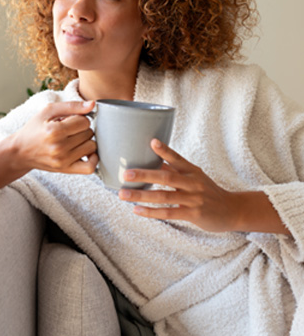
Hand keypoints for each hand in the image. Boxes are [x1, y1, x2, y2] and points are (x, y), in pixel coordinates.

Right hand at [10, 100, 97, 174]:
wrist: (20, 151)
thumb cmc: (34, 129)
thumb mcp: (48, 111)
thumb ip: (71, 106)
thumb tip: (92, 104)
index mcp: (54, 130)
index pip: (84, 121)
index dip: (79, 118)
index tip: (70, 120)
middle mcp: (59, 147)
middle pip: (89, 133)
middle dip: (81, 129)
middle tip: (70, 130)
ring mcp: (62, 160)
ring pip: (91, 147)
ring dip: (86, 141)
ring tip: (74, 139)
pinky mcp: (65, 170)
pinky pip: (90, 168)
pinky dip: (93, 159)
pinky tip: (87, 152)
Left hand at [118, 139, 238, 231]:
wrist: (232, 210)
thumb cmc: (207, 191)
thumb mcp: (195, 176)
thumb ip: (175, 169)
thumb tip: (152, 158)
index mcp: (192, 171)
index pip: (177, 158)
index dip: (165, 150)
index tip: (151, 142)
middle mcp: (193, 182)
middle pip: (166, 177)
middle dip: (144, 174)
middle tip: (126, 174)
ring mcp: (194, 198)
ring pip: (163, 196)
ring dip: (141, 195)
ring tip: (123, 194)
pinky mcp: (194, 214)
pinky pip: (169, 212)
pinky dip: (151, 212)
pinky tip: (136, 210)